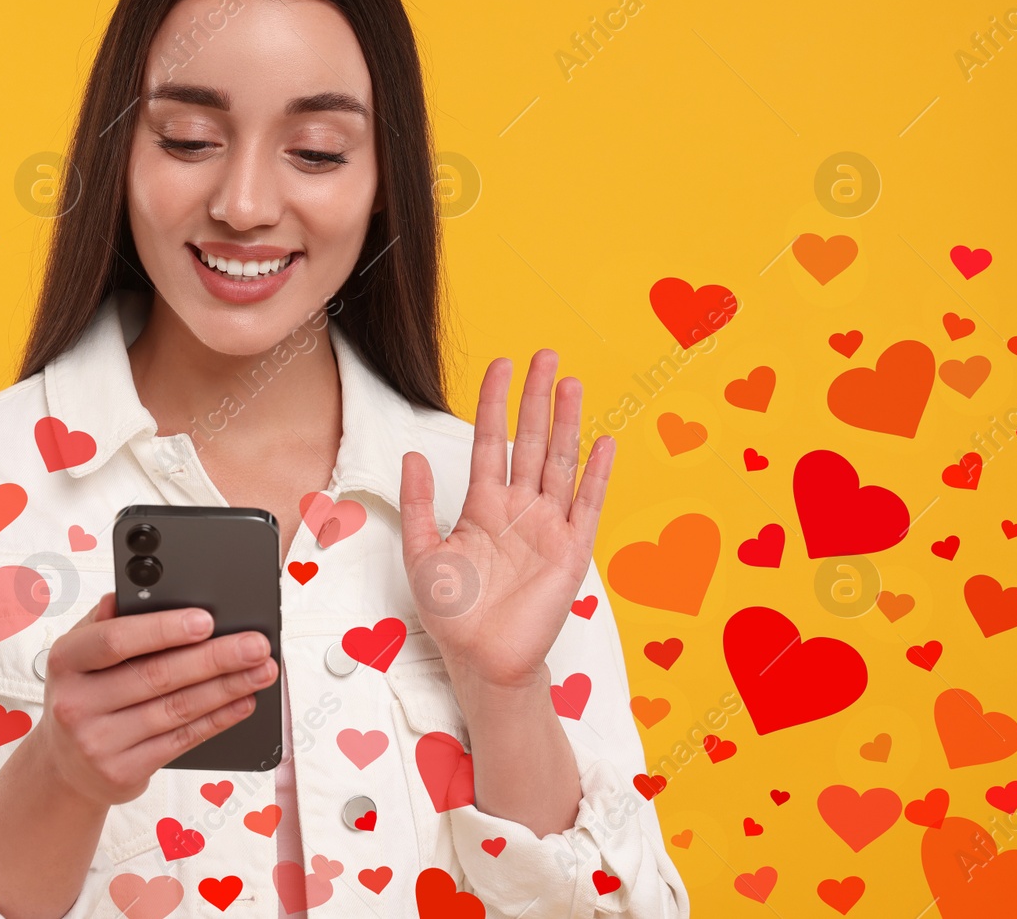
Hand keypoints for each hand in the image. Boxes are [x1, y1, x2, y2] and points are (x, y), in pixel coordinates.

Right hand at [27, 594, 278, 806]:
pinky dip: (218, 719)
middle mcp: (75, 703)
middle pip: (157, 675)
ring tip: (261, 670)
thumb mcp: (81, 654)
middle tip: (255, 645)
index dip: (163, 629)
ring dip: (227, 688)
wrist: (65, 767)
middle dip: (215, 657)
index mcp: (66, 660)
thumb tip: (132, 593)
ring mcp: (98, 743)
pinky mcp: (122, 772)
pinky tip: (242, 702)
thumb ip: (106, 622)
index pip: (116, 639)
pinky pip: (181, 740)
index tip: (206, 620)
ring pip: (177, 709)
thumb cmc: (84, 694)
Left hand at [399, 350, 614, 694]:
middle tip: (546, 355)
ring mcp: (548, 528)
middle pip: (531, 441)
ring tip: (573, 383)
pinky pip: (587, 506)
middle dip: (538, 398)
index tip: (502, 365)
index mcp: (482, 507)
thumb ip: (417, 504)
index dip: (496, 403)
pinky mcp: (572, 553)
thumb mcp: (420, 553)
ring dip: (567, 423)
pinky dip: (596, 474)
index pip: (492, 442)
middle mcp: (518, 510)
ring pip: (560, 463)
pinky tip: (604, 442)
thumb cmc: (452, 613)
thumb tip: (412, 454)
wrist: (482, 661)